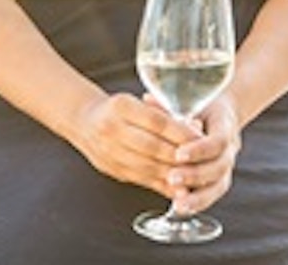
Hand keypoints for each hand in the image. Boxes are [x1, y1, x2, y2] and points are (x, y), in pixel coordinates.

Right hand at [66, 92, 201, 197]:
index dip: (181, 131)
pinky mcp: (114, 171)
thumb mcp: (137, 100)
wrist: (84, 122)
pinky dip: (164, 185)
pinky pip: (143, 180)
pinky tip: (181, 187)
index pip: (156, 121)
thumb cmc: (118, 109)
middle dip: (181, 155)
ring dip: (174, 173)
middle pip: (152, 146)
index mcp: (120, 107)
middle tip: (203, 158)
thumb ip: (162, 111)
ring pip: (148, 167)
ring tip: (196, 175)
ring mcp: (110, 153)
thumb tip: (194, 126)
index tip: (201, 136)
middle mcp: (112, 130)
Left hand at [166, 94, 240, 215]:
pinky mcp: (219, 180)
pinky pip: (213, 195)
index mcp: (225, 124)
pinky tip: (181, 208)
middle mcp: (230, 148)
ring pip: (218, 184)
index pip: (218, 140)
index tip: (179, 153)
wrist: (218, 114)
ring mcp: (226, 166)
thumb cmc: (201, 103)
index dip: (200, 148)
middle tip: (172, 177)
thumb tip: (147, 100)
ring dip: (198, 195)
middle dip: (195, 174)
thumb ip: (171, 103)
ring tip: (178, 202)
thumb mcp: (190, 97)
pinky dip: (198, 203)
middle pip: (219, 166)